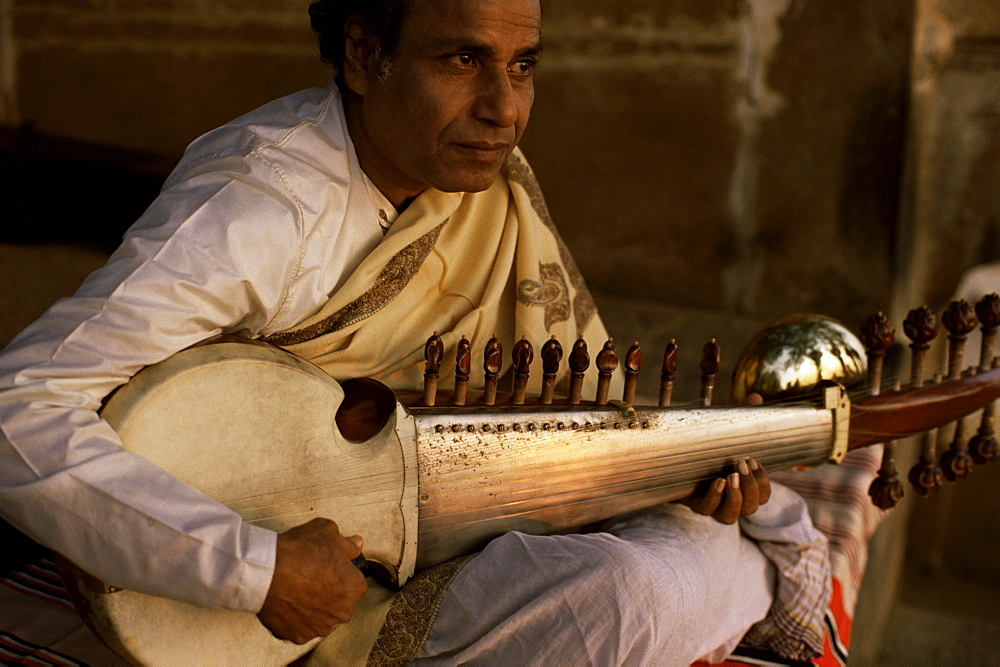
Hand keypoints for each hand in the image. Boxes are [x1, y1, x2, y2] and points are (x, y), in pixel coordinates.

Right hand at [257, 518, 367, 643]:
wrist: (265, 571)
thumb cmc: (298, 551)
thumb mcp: (328, 531)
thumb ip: (348, 543)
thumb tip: (357, 544)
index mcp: (355, 587)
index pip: (354, 580)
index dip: (340, 571)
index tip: (327, 565)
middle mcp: (342, 612)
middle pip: (339, 601)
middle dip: (329, 590)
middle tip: (310, 575)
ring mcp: (320, 627)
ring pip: (321, 616)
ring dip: (313, 605)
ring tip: (296, 588)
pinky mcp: (298, 636)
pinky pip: (300, 626)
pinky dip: (295, 617)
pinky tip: (287, 601)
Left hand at [681, 458, 771, 523]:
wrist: (678, 468)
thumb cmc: (709, 458)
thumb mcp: (726, 456)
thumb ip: (740, 453)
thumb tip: (752, 431)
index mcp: (744, 496)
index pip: (762, 498)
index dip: (762, 481)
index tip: (753, 461)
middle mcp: (731, 507)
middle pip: (750, 508)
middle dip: (750, 487)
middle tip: (742, 466)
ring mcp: (714, 510)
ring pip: (730, 516)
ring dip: (736, 495)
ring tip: (731, 476)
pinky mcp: (697, 507)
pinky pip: (708, 508)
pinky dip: (716, 495)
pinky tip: (719, 481)